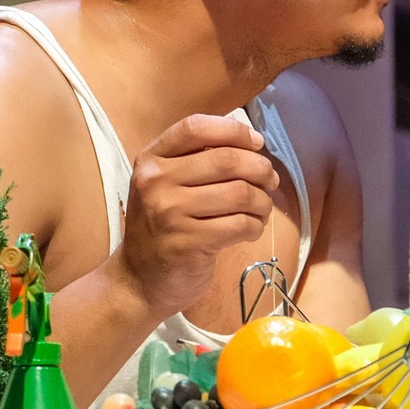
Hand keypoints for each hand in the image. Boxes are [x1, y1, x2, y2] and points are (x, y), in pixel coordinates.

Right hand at [114, 114, 280, 315]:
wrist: (139, 281)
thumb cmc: (164, 227)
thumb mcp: (166, 185)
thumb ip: (197, 159)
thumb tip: (253, 142)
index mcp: (150, 159)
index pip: (195, 127)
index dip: (233, 131)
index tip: (256, 143)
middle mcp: (155, 182)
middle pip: (226, 160)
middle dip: (260, 169)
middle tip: (271, 181)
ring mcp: (169, 213)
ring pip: (240, 193)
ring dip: (262, 201)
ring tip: (261, 209)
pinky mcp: (188, 243)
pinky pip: (240, 224)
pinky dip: (255, 226)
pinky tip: (251, 229)